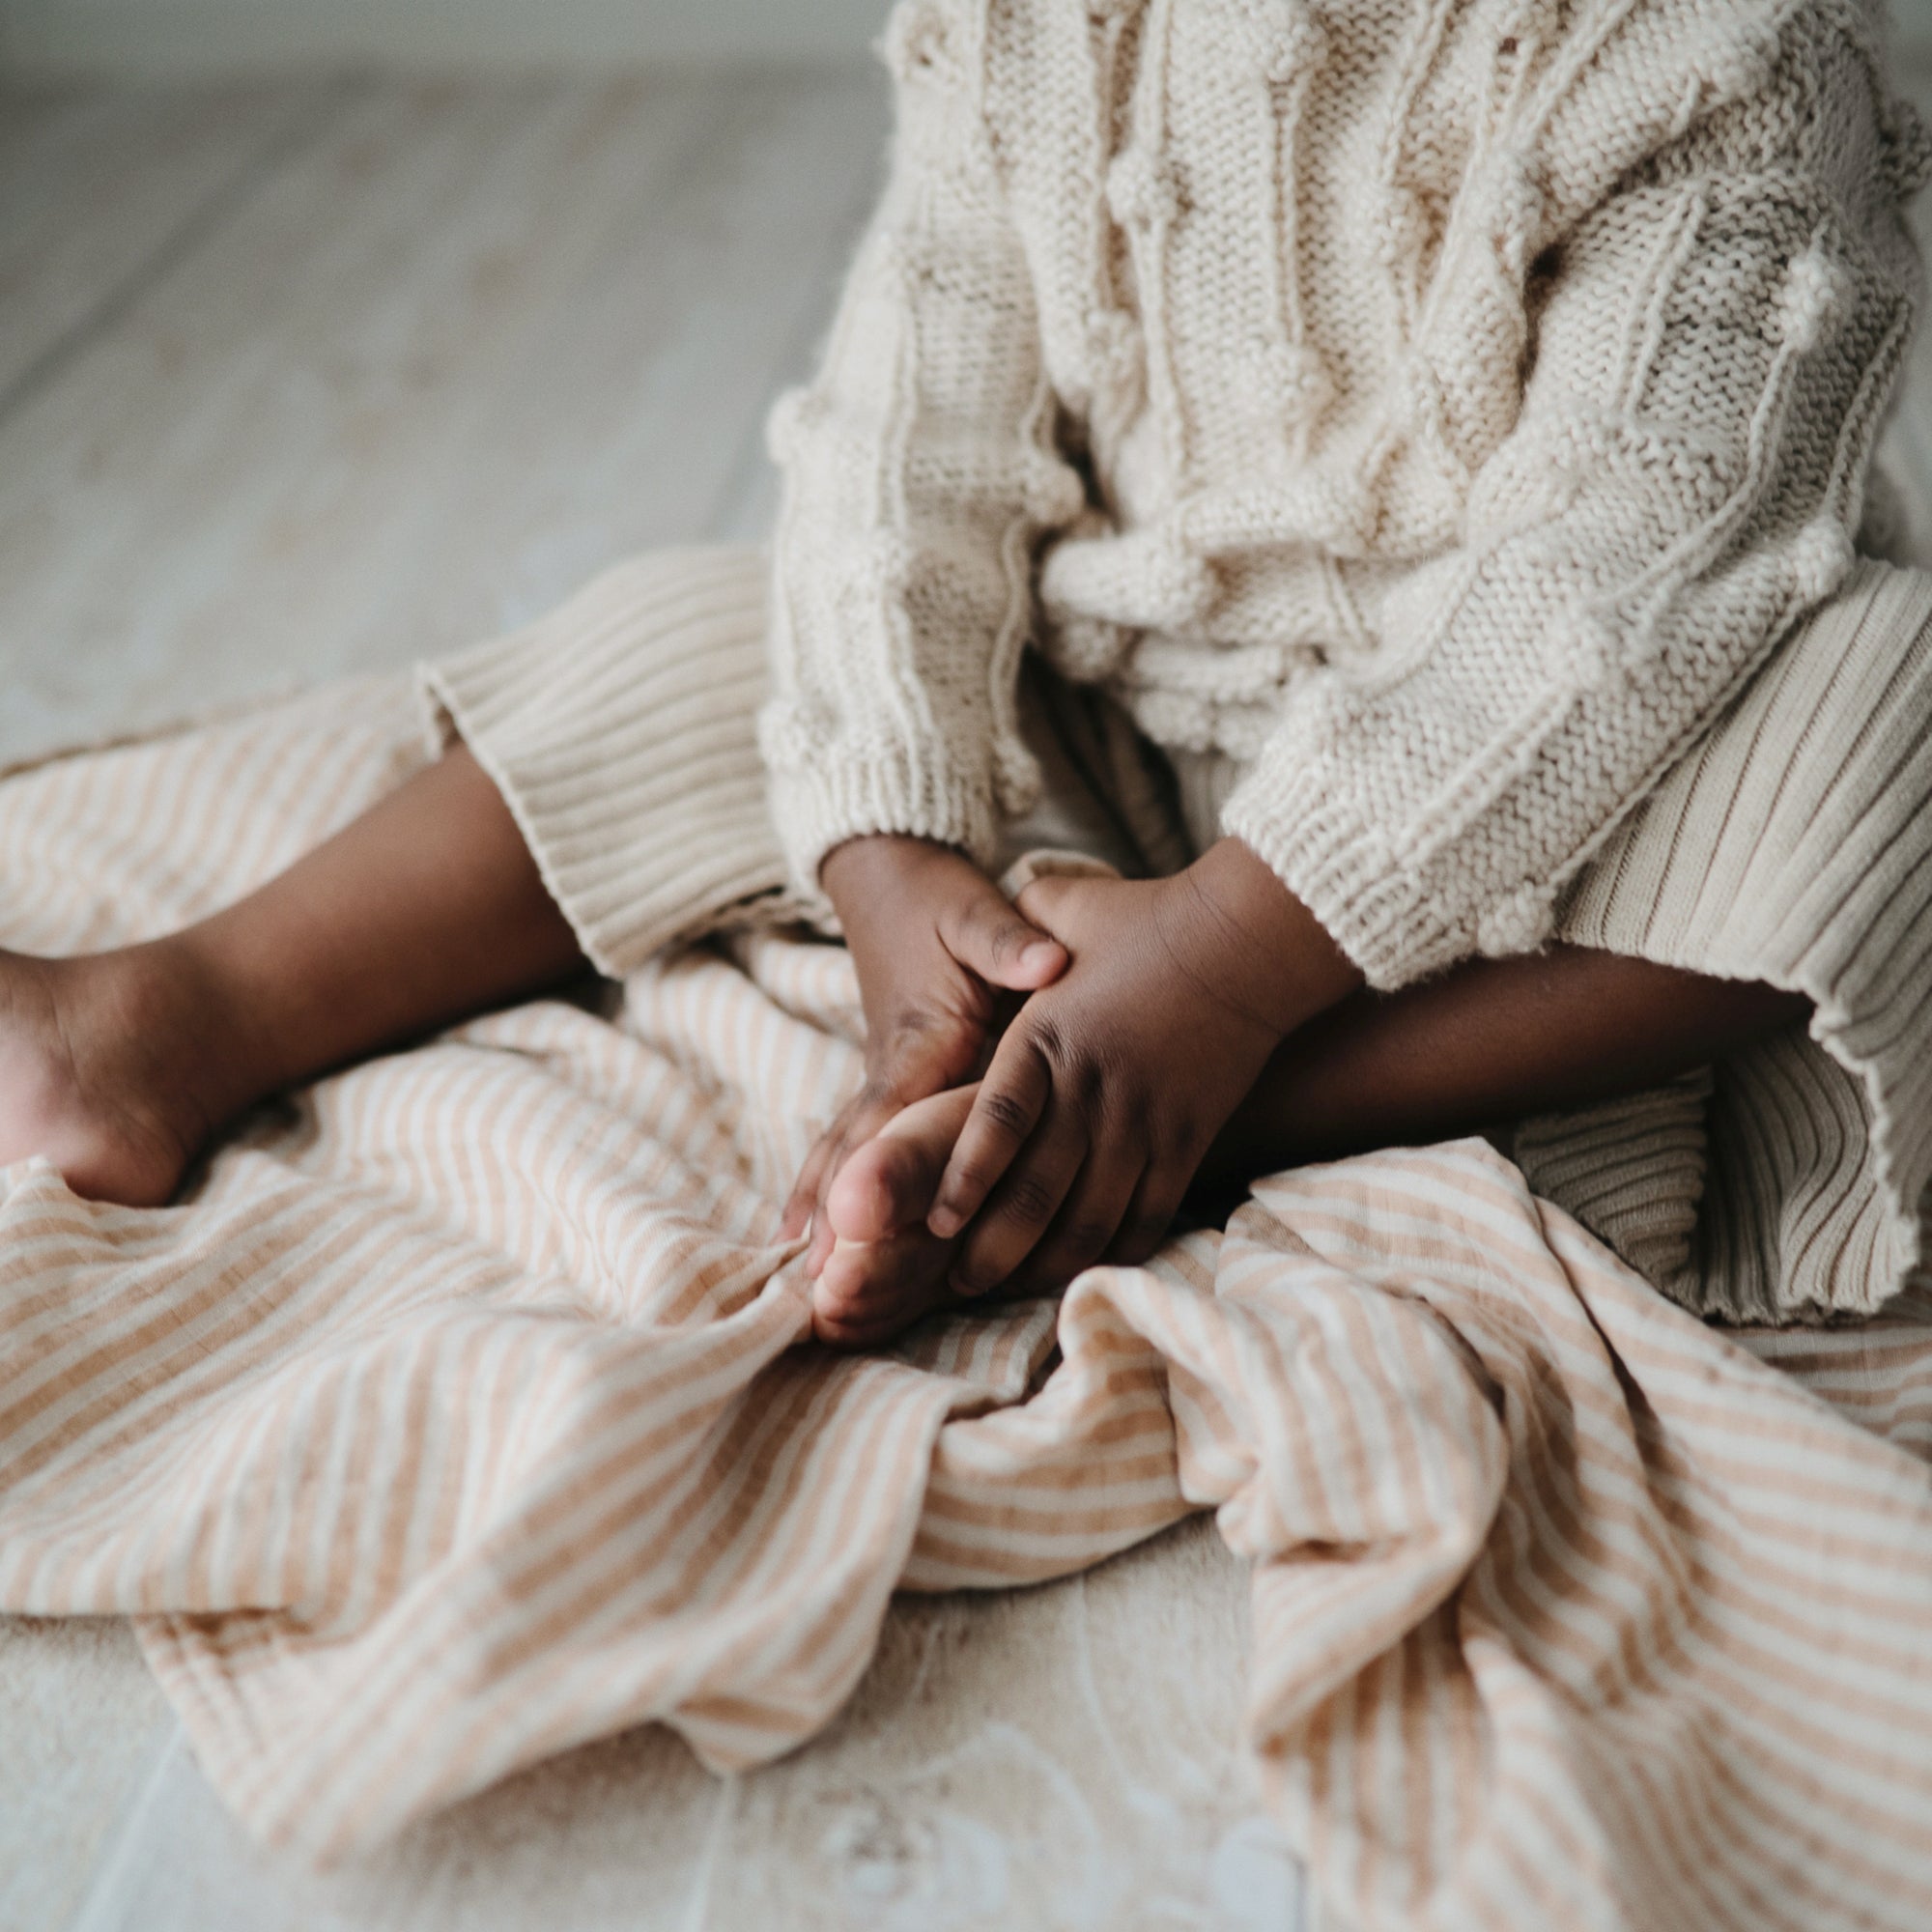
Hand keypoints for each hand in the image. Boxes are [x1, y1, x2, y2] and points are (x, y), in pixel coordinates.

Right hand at [780, 834, 1066, 1275]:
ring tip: (802, 1283)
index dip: (871, 1170)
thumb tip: (1050, 961)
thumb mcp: (972, 911)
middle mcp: (889, 1069)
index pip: (889, 1115)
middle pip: (854, 1150)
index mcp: (916, 1037)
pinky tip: (811, 1243)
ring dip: (822, 1215)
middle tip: (812, 1283)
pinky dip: (831, 1192)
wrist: (884, 876)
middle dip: (832, 1214)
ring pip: (844, 1155)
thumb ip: (1007, 941)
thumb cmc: (936, 899)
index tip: (853, 1224)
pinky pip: (857, 1147)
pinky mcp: (884, 1084)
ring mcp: (880, 1079)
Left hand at [927, 839, 1360, 1294]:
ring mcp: (1145, 1119)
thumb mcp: (1065, 908)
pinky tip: (1085, 1269)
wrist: (1250, 938)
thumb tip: (987, 922)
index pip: (998, 1123)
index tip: (936, 1220)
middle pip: (1035, 1189)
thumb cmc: (1149, 918)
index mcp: (1049, 1034)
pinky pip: (1149, 1212)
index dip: (965, 1179)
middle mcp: (1093, 1086)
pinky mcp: (1187, 1138)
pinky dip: (1115, 1248)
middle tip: (958, 1281)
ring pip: (1090, 1216)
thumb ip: (1012, 927)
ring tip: (1009, 1287)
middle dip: (991, 1246)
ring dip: (1045, 1262)